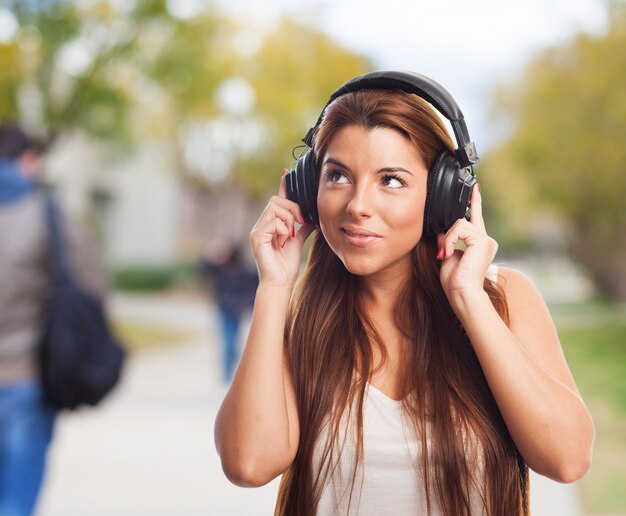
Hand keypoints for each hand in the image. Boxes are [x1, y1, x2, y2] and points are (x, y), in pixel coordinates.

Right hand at [250, 170, 314, 287]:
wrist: (280, 283)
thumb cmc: (286, 265)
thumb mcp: (298, 241)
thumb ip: (303, 227)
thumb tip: (312, 216)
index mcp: (271, 224)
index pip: (277, 200)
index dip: (283, 186)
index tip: (287, 172)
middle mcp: (261, 224)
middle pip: (276, 200)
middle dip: (292, 208)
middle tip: (299, 223)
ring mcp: (257, 229)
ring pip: (275, 208)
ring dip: (289, 220)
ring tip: (290, 235)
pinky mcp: (256, 236)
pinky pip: (274, 221)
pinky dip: (284, 229)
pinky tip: (284, 241)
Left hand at [436, 184, 497, 302]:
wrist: (462, 293)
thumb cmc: (455, 282)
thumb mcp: (447, 257)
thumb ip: (446, 241)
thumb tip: (441, 231)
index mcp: (479, 244)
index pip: (476, 218)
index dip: (475, 202)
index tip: (475, 188)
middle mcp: (485, 240)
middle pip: (461, 221)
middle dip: (449, 235)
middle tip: (444, 253)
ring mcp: (485, 240)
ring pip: (459, 224)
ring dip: (448, 240)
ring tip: (447, 255)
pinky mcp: (482, 240)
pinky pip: (459, 229)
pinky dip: (450, 240)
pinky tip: (449, 253)